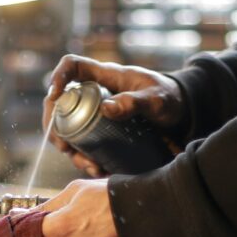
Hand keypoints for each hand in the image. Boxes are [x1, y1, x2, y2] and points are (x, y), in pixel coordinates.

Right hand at [42, 55, 185, 176]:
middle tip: (62, 146)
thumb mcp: (156, 99)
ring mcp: (97, 114)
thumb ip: (135, 102)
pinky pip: (86, 145)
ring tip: (88, 166)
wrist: (181, 114)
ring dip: (71, 149)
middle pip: (62, 103)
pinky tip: (98, 171)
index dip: (58, 77)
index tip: (54, 96)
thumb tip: (107, 108)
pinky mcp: (103, 132)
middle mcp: (95, 95)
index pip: (72, 66)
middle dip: (55, 125)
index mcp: (105, 77)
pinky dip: (87, 160)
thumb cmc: (169, 97)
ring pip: (70, 129)